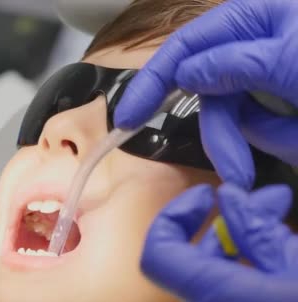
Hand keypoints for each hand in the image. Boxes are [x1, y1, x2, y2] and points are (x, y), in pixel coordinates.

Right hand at [113, 0, 297, 188]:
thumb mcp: (295, 59)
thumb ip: (236, 62)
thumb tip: (188, 73)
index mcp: (261, 20)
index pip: (190, 46)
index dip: (155, 79)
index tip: (128, 116)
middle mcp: (264, 48)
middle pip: (212, 90)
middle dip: (223, 133)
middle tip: (235, 173)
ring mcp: (279, 83)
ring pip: (238, 118)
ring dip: (253, 146)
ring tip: (281, 159)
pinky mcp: (291, 113)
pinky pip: (267, 133)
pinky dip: (278, 146)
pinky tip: (294, 146)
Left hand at [141, 184, 297, 301]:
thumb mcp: (296, 268)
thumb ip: (257, 231)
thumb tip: (228, 198)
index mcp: (213, 299)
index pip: (158, 252)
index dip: (174, 217)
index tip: (208, 196)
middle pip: (197, 260)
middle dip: (231, 223)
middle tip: (274, 198)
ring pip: (220, 279)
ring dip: (249, 245)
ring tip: (286, 216)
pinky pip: (235, 301)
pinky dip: (254, 274)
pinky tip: (287, 257)